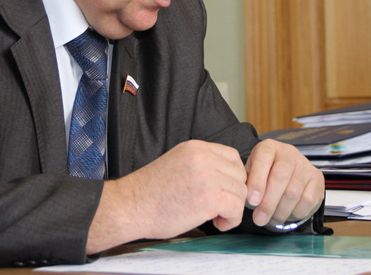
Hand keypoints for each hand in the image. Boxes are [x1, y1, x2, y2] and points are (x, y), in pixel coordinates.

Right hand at [87, 140, 246, 252]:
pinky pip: (236, 208)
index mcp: (195, 147)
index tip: (222, 191)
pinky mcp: (210, 197)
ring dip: (232, 208)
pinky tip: (216, 223)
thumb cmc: (150, 193)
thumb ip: (201, 165)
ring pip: (240, 192)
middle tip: (217, 207)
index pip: (232, 157)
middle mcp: (204, 157)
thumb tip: (226, 178)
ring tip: (214, 216)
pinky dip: (231, 219)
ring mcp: (208, 176)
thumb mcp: (178, 164)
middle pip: (240, 175)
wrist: (130, 207)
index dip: (232, 177)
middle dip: (233, 193)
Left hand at [244, 139, 323, 226]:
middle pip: (280, 177)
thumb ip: (248, 184)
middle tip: (259, 219)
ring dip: (280, 211)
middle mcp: (288, 153)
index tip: (252, 202)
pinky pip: (307, 200)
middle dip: (268, 202)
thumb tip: (249, 201)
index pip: (262, 160)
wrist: (287, 172)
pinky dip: (295, 213)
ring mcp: (305, 165)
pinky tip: (286, 214)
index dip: (257, 182)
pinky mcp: (317, 178)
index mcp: (269, 147)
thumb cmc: (264, 174)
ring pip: (293, 191)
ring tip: (270, 220)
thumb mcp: (250, 174)